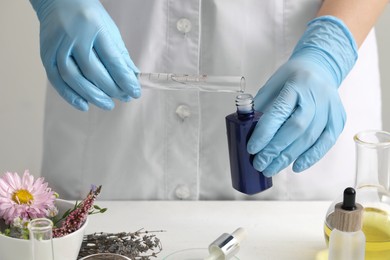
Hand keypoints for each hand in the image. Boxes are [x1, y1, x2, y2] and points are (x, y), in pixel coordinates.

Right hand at [30, 0, 139, 110]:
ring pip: (73, 78)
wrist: (58, 0)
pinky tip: (84, 105)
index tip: (135, 92)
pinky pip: (56, 80)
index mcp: (94, 27)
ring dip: (93, 96)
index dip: (125, 80)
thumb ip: (120, 55)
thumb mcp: (109, 29)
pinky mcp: (45, 54)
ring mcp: (57, 46)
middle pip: (93, 71)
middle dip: (112, 89)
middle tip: (124, 98)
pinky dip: (70, 95)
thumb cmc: (89, 16)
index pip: (113, 60)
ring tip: (108, 105)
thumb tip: (133, 79)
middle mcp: (74, 36)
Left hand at [247, 16, 357, 176]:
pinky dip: (311, 157)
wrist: (320, 67)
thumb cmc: (292, 78)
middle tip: (259, 164)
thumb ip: (261, 107)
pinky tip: (296, 166)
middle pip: (295, 128)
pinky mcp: (338, 119)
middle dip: (275, 149)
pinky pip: (326, 142)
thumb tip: (247, 132)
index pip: (279, 112)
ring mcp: (330, 108)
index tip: (252, 148)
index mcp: (296, 85)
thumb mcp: (273, 85)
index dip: (265, 133)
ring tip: (271, 169)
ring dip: (289, 157)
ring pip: (310, 138)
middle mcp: (316, 96)